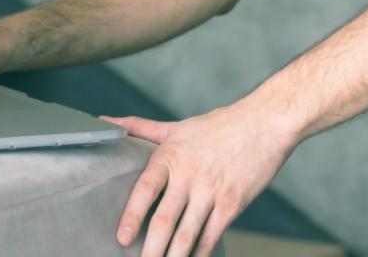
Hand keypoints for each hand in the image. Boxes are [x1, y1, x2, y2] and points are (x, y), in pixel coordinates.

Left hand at [98, 101, 298, 256]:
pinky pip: (213, 234)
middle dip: (151, 248)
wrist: (263, 125)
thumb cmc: (217, 126)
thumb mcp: (175, 127)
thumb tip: (104, 122)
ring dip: (174, 255)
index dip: (131, 215)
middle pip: (165, 219)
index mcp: (170, 157)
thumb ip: (139, 128)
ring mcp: (212, 192)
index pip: (145, 189)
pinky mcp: (233, 204)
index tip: (122, 238)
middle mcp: (189, 176)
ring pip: (188, 233)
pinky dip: (201, 252)